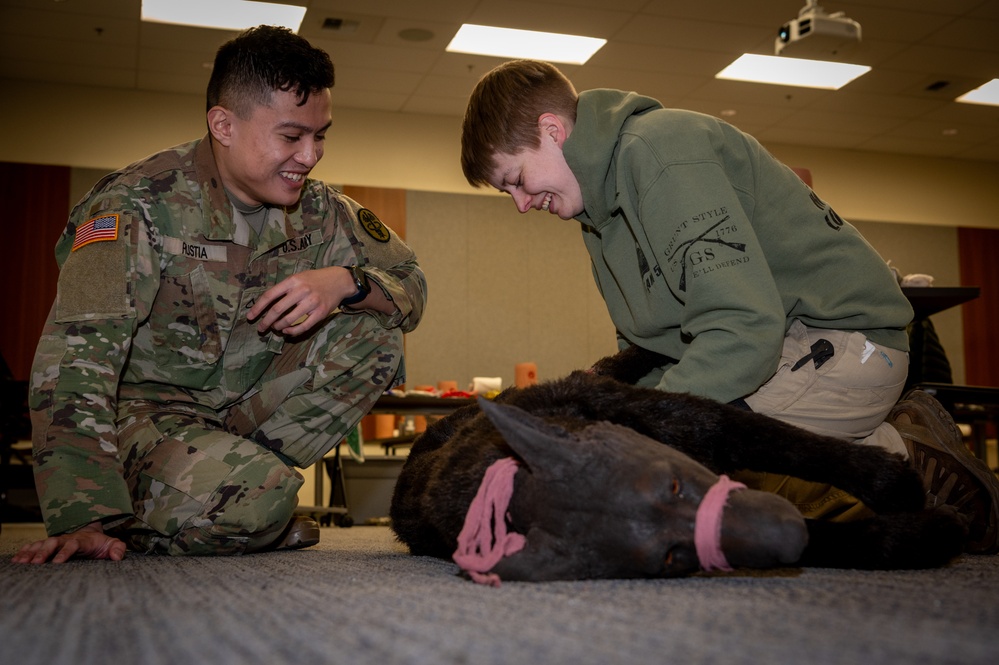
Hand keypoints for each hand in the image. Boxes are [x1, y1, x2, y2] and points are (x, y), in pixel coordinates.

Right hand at [11, 522, 126, 563]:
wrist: (91, 535)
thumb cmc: (101, 543)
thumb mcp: (113, 544)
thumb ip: (118, 548)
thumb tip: (117, 557)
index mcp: (82, 540)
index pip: (73, 544)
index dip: (65, 552)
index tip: (57, 562)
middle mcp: (66, 539)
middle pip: (53, 543)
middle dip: (43, 552)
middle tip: (34, 563)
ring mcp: (56, 542)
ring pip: (41, 544)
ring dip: (31, 552)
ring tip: (20, 562)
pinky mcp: (48, 546)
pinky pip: (35, 546)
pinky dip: (25, 551)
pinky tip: (16, 559)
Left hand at [248, 266, 352, 336]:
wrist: (339, 281)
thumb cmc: (314, 279)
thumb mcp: (298, 277)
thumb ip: (284, 288)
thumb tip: (266, 304)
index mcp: (293, 281)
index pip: (270, 295)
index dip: (258, 308)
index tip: (250, 317)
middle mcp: (301, 291)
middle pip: (277, 310)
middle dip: (266, 321)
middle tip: (261, 328)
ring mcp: (312, 302)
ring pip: (289, 320)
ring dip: (279, 327)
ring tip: (275, 328)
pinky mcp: (320, 313)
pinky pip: (303, 326)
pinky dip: (292, 331)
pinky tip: (287, 332)